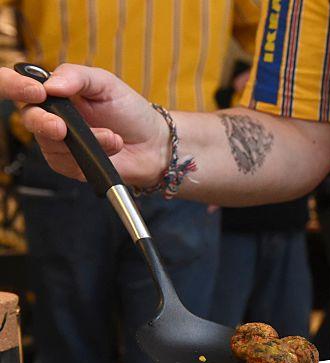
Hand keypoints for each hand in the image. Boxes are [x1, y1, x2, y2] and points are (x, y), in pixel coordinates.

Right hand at [0, 64, 167, 186]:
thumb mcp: (106, 83)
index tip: (37, 93)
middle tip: (61, 128)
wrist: (155, 144)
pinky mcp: (71, 165)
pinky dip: (89, 156)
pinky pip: (64, 163)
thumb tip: (49, 83)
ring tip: (112, 137)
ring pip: (50, 144)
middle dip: (43, 123)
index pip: (27, 90)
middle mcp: (54, 117)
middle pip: (30, 118)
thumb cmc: (131, 111)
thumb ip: (78, 76)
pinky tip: (111, 148)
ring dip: (85, 141)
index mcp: (58, 93)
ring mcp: (61, 143)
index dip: (20, 88)